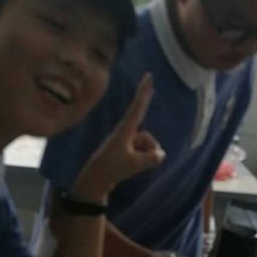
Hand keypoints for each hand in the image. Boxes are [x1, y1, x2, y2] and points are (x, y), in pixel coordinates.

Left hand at [75, 75, 163, 197]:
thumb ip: (151, 158)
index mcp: (125, 130)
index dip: (144, 91)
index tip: (148, 76)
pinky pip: (142, 151)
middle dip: (148, 138)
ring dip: (146, 155)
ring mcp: (126, 141)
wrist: (96, 180)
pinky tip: (133, 167)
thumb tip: (160, 154)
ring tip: (132, 166)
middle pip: (147, 135)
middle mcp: (126, 132)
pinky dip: (143, 159)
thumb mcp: (135, 164)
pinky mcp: (126, 149)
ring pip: (146, 145)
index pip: (137, 107)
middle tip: (144, 107)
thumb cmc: (113, 168)